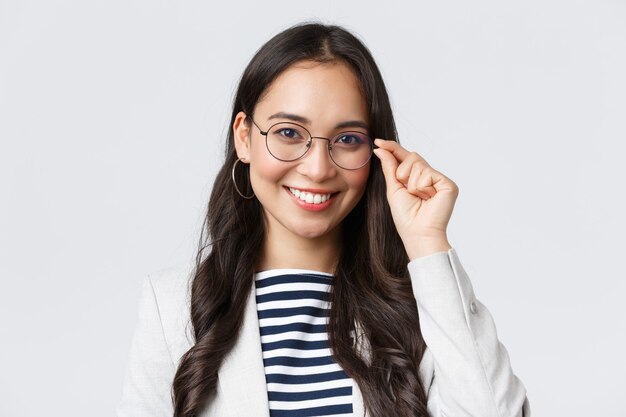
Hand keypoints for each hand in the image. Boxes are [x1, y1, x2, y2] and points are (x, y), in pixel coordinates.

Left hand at [373, 139, 458, 259]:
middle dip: (402, 172)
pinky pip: (427, 173)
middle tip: (407, 191)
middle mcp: (430, 176)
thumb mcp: (393, 188)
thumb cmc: (406, 217)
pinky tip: (427, 198)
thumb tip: (381, 149)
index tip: (378, 141)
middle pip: (411, 157)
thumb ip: (390, 167)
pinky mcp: (448, 184)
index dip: (392, 148)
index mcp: (417, 178)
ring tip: (418, 198)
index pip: (405, 157)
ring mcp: (439, 180)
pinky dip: (421, 187)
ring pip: (417, 164)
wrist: (418, 233)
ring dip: (411, 183)